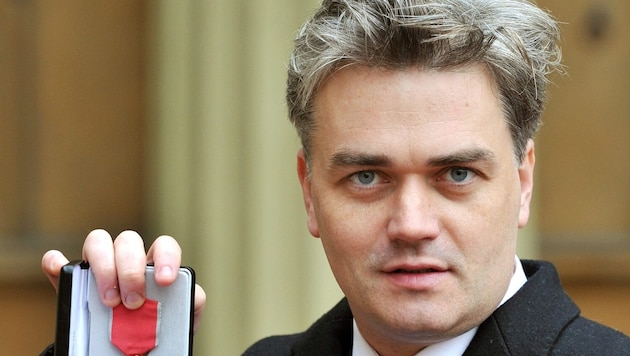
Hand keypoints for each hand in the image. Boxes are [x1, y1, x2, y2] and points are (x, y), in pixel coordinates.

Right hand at [42, 229, 205, 331]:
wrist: (132, 352)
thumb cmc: (156, 332)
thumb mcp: (179, 320)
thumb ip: (189, 304)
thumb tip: (194, 295)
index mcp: (155, 266)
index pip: (163, 245)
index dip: (165, 257)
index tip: (164, 281)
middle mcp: (128, 260)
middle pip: (128, 241)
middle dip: (130, 269)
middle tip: (132, 302)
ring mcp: (98, 269)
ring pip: (98, 242)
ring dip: (103, 268)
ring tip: (109, 301)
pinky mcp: (73, 283)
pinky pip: (60, 263)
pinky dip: (56, 263)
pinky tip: (57, 266)